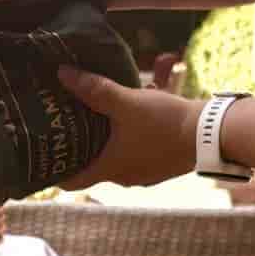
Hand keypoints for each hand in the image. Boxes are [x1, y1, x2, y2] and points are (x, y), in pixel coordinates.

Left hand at [56, 67, 199, 189]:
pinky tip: (131, 122)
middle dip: (81, 151)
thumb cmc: (165, 122)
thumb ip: (95, 89)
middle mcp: (124, 177)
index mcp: (110, 168)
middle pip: (93, 168)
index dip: (55, 173)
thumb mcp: (126, 102)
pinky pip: (137, 155)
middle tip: (67, 132)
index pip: (72, 181)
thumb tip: (63, 74)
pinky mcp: (160, 167)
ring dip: (107, 144)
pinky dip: (129, 142)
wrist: (210, 135)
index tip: (44, 161)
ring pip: (116, 159)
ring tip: (98, 121)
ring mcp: (144, 174)